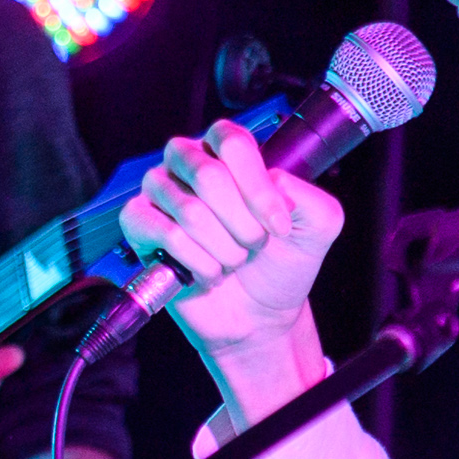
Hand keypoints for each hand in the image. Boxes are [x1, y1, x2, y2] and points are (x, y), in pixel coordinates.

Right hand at [120, 117, 347, 363]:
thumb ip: (308, 195)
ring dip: (224, 250)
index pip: (232, 143)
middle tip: (255, 247)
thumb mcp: (319, 224)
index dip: (257, 188)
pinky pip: (165, 234)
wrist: (259, 315)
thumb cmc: (283, 262)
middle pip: (208, 175)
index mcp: (229, 150)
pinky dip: (197, 263)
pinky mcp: (138, 224)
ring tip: (233, 262)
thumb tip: (272, 181)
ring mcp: (160, 191)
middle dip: (243, 225)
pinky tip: (208, 273)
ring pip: (189, 211)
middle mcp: (189, 162)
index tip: (279, 226)